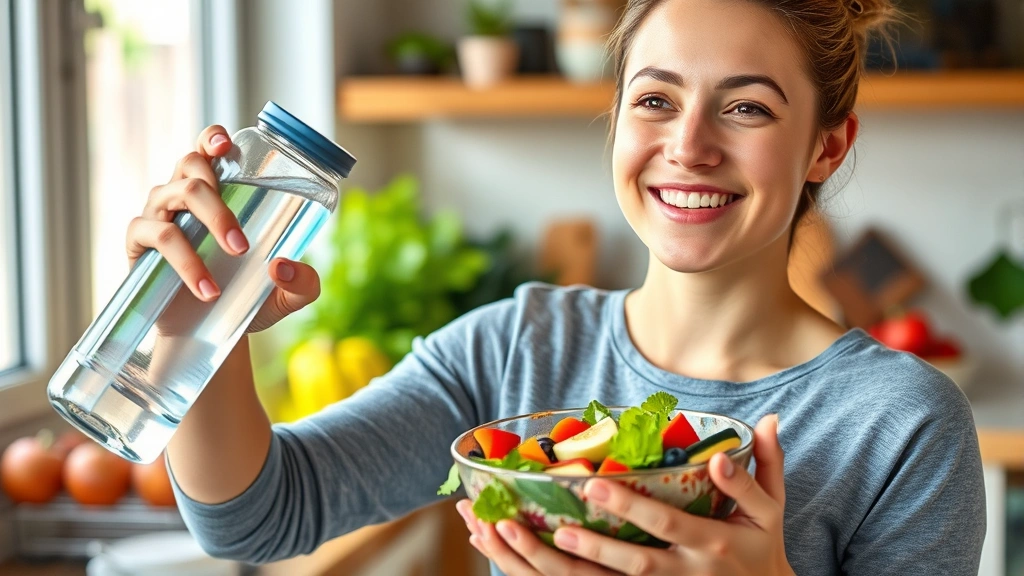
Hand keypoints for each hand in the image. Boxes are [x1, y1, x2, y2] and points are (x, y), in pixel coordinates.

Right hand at [125, 125, 319, 333]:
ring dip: (207, 225)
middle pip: (192, 167)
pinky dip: (185, 261)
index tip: (225, 147)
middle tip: (242, 246)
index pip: (207, 150)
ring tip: (231, 261)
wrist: (211, 334)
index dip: (212, 139)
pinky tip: (207, 289)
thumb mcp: (287, 296)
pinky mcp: (139, 242)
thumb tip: (283, 267)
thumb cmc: (247, 299)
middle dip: (219, 203)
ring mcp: (158, 214)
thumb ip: (303, 285)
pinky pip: (157, 234)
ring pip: (175, 195)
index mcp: (216, 192)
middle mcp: (182, 195)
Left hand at [457, 414, 794, 575]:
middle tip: (563, 517)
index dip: (636, 506)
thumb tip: (766, 420)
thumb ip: (764, 466)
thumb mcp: (770, 511)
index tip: (601, 483)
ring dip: (577, 564)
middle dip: (600, 542)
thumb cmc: (761, 549)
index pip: (670, 523)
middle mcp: (686, 573)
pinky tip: (534, 561)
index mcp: (712, 544)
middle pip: (638, 562)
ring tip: (544, 538)